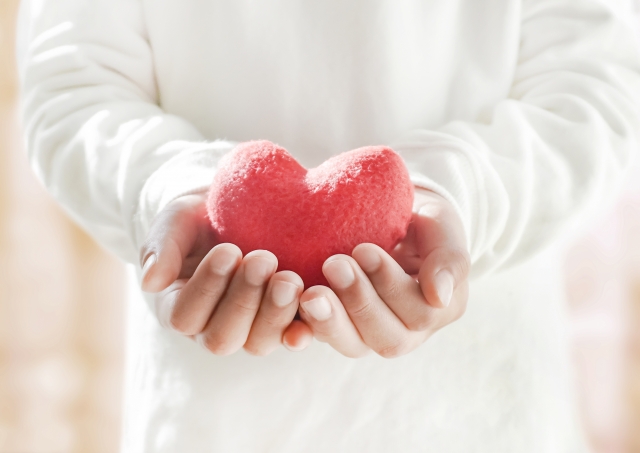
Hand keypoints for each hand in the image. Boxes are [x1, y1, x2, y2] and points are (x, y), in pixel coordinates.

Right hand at [139, 193, 312, 355]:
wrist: (237, 208)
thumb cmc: (201, 215)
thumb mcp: (177, 220)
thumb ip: (162, 247)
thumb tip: (149, 282)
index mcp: (179, 305)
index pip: (184, 315)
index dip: (206, 288)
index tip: (228, 250)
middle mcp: (212, 326)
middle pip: (222, 338)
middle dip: (244, 300)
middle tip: (264, 259)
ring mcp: (250, 327)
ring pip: (257, 343)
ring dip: (275, 313)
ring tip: (290, 278)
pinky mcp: (283, 321)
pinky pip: (291, 336)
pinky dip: (302, 330)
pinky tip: (315, 307)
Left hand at [295, 189, 469, 357]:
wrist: (390, 218)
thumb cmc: (420, 223)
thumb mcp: (442, 228)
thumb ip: (449, 259)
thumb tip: (440, 296)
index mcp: (437, 309)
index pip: (420, 312)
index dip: (391, 285)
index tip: (364, 249)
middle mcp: (406, 330)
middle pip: (386, 337)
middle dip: (359, 302)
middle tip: (334, 264)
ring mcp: (369, 332)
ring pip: (354, 344)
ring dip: (331, 321)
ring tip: (310, 293)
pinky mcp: (338, 326)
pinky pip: (322, 339)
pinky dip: (305, 332)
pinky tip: (292, 320)